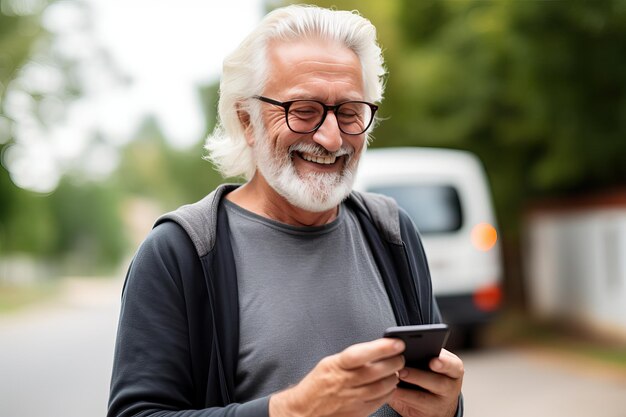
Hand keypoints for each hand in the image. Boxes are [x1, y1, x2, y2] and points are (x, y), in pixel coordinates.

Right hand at [269, 338, 405, 416]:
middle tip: (400, 356)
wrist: (304, 411)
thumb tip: (374, 349)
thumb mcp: (328, 364)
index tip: (395, 343)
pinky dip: (389, 392)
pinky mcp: (358, 412)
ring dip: (393, 377)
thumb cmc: (316, 386)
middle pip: (376, 371)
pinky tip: (390, 386)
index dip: (381, 347)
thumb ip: (350, 358)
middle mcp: (344, 382)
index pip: (361, 354)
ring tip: (396, 370)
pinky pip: (380, 401)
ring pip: (381, 386)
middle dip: (393, 362)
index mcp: (335, 366)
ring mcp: (352, 399)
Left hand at [389, 349, 463, 416]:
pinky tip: (390, 391)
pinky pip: (412, 409)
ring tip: (392, 382)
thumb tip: (402, 346)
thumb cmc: (430, 374)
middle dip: (419, 377)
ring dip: (406, 391)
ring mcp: (439, 404)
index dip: (444, 363)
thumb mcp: (434, 363)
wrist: (436, 402)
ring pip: (423, 399)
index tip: (433, 361)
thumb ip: (425, 353)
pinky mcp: (426, 415)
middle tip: (402, 371)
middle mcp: (450, 388)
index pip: (453, 365)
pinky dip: (400, 400)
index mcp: (453, 369)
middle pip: (438, 383)